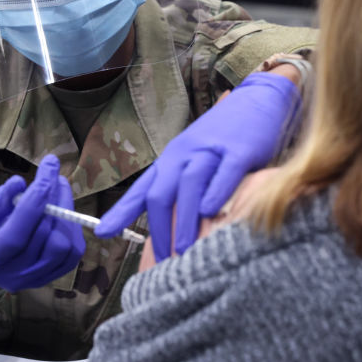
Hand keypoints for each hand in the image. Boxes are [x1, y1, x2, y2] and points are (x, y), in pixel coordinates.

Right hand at [0, 155, 85, 290]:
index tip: (47, 171)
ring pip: (63, 245)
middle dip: (52, 198)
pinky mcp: (54, 276)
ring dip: (65, 211)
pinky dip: (72, 226)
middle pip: (43, 237)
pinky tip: (62, 207)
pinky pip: (73, 252)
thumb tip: (19, 183)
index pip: (15, 235)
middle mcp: (12, 275)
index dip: (33, 203)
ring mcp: (35, 279)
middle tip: (54, 172)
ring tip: (58, 187)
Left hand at [95, 71, 299, 261]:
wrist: (259, 100)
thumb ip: (179, 187)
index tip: (102, 233)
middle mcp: (186, 153)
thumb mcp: (194, 158)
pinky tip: (212, 212)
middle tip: (161, 262)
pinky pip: (226, 172)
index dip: (122, 211)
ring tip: (183, 251)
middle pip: (162, 192)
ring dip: (185, 220)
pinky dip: (217, 192)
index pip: (142, 188)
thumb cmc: (224, 137)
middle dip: (159, 229)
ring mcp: (213, 150)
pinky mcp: (241, 150)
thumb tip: (166, 224)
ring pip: (190, 185)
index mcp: (172, 158)